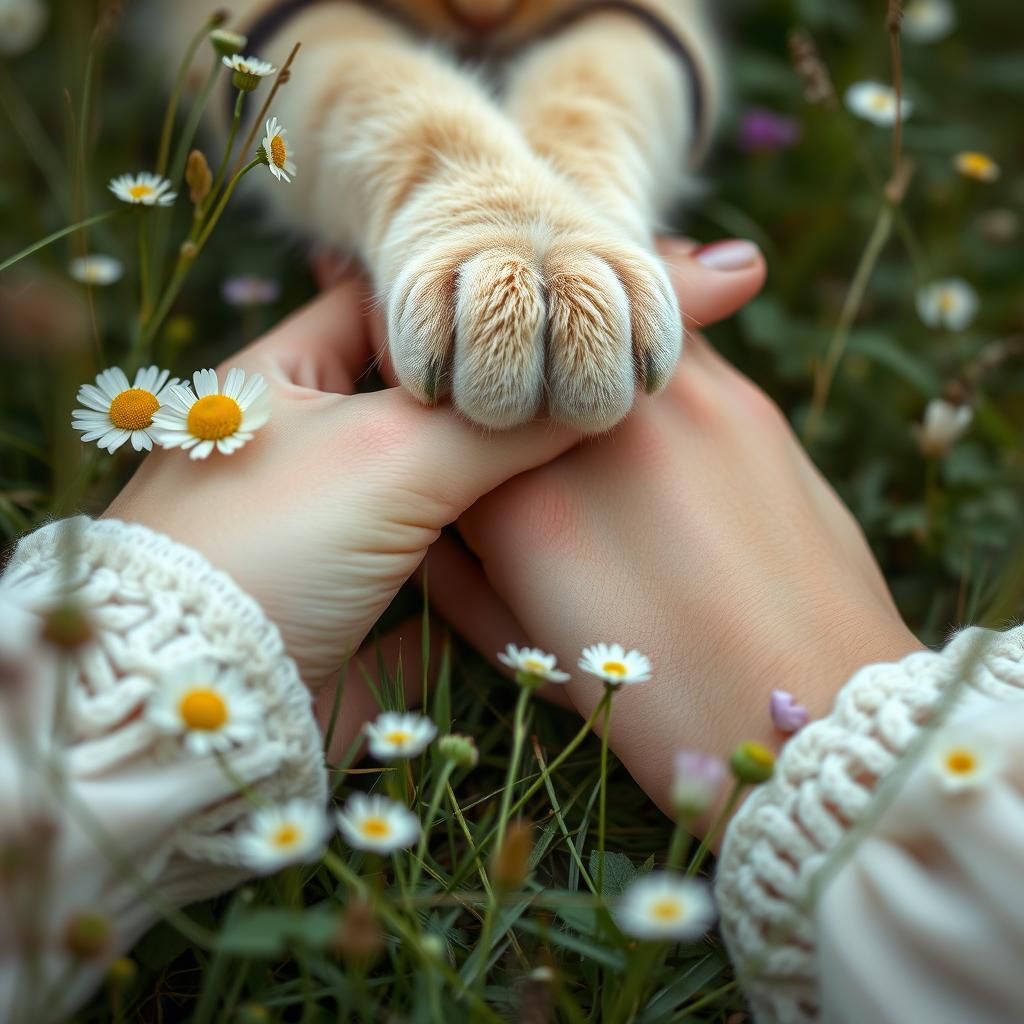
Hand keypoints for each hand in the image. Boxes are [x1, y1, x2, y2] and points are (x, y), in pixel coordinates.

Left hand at [104, 278, 577, 734]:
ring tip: (579, 470)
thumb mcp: (389, 453)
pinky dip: (484, 569)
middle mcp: (301, 450)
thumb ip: (496, 423)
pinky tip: (545, 555)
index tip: (540, 318)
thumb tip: (592, 400)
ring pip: (432, 493)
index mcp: (281, 380)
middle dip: (491, 407)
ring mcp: (327, 532)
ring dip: (496, 492)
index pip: (381, 309)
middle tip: (575, 395)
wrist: (205, 703)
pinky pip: (436, 575)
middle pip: (416, 408)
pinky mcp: (354, 607)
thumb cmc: (276, 542)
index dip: (460, 308)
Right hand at [426, 238, 923, 815]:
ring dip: (574, 350)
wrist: (822, 715)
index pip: (445, 415)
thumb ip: (460, 578)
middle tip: (505, 406)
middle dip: (501, 372)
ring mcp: (684, 400)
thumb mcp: (530, 654)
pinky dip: (640, 367)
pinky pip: (672, 352)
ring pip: (599, 326)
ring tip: (575, 394)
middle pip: (519, 350)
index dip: (437, 425)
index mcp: (524, 501)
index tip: (446, 446)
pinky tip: (648, 419)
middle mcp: (598, 426)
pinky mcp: (750, 403)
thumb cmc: (661, 708)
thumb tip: (432, 524)